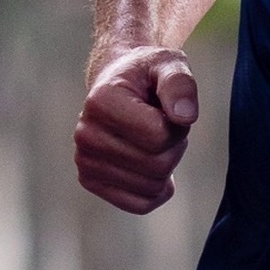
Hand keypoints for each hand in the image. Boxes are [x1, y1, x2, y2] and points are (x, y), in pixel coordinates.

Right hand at [76, 43, 199, 211]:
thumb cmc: (147, 75)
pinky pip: (140, 204)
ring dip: (165, 165)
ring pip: (152, 187)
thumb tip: (185, 116)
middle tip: (162, 124)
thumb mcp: (169, 65)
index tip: (166, 108)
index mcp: (101, 102)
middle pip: (158, 165)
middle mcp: (86, 134)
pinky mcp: (90, 181)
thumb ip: (180, 84)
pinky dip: (156, 189)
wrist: (119, 85)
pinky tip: (150, 166)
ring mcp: (85, 161)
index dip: (177, 124)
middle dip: (173, 146)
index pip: (159, 136)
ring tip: (151, 139)